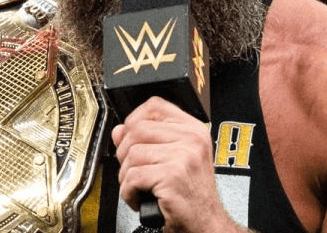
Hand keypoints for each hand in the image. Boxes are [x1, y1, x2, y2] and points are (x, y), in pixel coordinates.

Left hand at [111, 96, 239, 232]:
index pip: (155, 106)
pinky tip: (140, 198)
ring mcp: (183, 157)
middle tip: (133, 170)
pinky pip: (133, 177)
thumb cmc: (191, 195)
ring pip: (132, 154)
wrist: (206, 224)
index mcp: (193, 130)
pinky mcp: (173, 176)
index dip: (134, 119)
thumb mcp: (174, 160)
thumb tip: (119, 130)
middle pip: (136, 129)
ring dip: (126, 176)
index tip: (130, 136)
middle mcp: (191, 139)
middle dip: (124, 153)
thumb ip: (147, 140)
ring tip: (139, 187)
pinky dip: (129, 192)